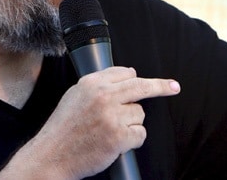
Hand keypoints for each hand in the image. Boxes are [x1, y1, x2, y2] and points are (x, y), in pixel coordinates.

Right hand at [2, 66, 179, 179]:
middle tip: (174, 87)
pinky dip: (133, 141)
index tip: (148, 80)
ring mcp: (111, 116)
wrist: (52, 155)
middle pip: (141, 86)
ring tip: (110, 132)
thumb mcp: (75, 96)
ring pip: (139, 114)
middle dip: (161, 86)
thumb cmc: (63, 129)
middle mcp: (102, 96)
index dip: (136, 78)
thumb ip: (98, 85)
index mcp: (91, 83)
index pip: (124, 73)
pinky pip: (140, 134)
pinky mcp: (118, 136)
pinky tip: (117, 144)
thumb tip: (128, 75)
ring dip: (131, 124)